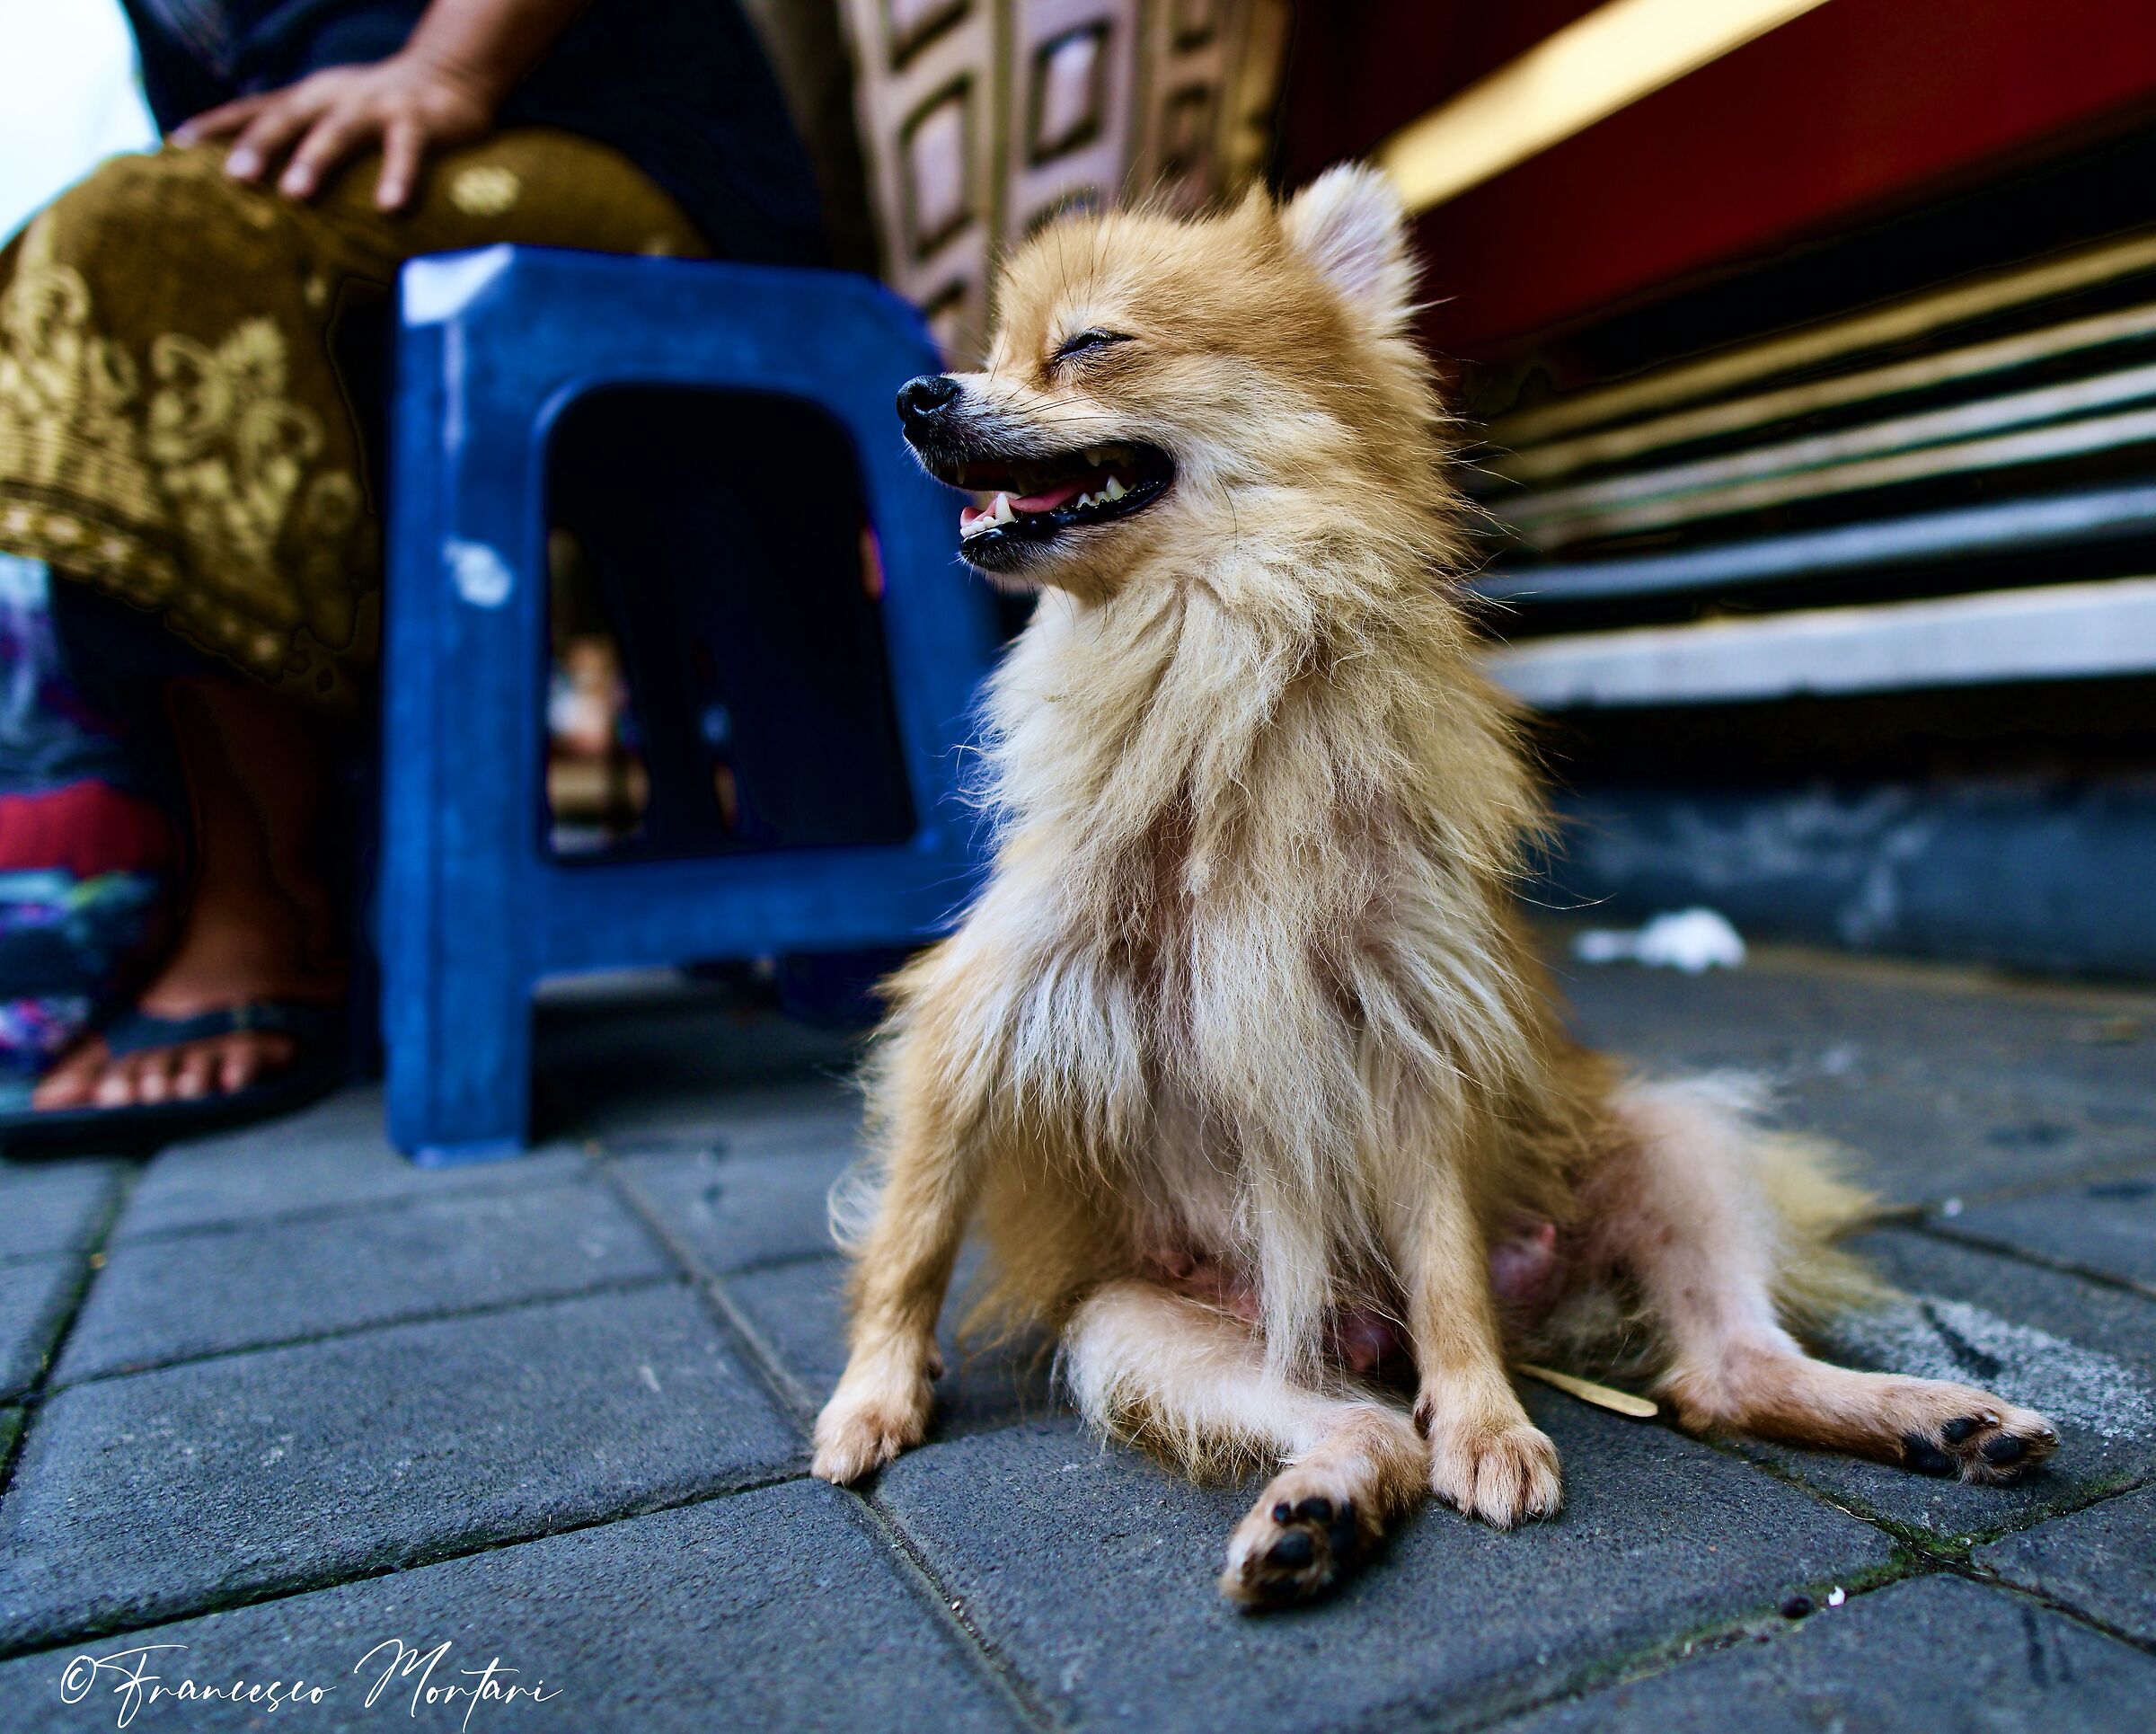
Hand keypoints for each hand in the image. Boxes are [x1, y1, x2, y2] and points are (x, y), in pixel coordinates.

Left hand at [173, 51, 498, 210]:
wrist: (451, 74)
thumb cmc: (383, 110)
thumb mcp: (334, 117)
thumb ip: (301, 143)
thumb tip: (254, 191)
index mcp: (307, 98)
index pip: (251, 109)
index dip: (214, 126)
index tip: (174, 147)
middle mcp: (332, 97)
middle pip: (286, 117)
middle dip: (258, 147)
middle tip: (233, 179)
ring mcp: (375, 107)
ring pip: (339, 131)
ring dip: (315, 160)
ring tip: (296, 194)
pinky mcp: (420, 121)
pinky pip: (406, 151)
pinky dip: (397, 177)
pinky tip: (389, 209)